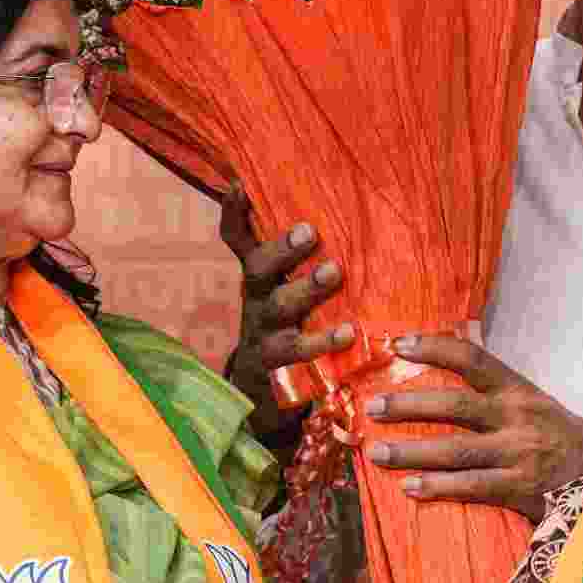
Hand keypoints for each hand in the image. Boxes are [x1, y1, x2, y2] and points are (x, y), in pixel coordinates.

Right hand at [219, 182, 353, 443]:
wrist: (265, 397)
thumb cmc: (289, 327)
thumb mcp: (286, 291)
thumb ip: (299, 262)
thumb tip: (333, 212)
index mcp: (260, 280)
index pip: (238, 241)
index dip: (233, 215)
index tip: (238, 185)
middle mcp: (258, 303)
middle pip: (259, 271)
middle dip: (282, 250)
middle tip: (310, 231)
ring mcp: (266, 337)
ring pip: (280, 311)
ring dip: (306, 291)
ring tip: (333, 272)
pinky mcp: (281, 371)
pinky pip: (300, 355)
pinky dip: (323, 344)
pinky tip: (348, 334)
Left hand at [362, 334, 582, 521]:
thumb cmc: (564, 439)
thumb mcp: (535, 403)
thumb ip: (496, 386)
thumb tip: (455, 348)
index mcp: (519, 390)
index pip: (473, 359)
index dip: (433, 348)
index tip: (397, 344)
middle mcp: (518, 417)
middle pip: (454, 405)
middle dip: (408, 405)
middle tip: (371, 406)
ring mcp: (520, 455)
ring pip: (456, 450)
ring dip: (411, 450)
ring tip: (375, 451)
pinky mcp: (523, 490)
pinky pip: (473, 488)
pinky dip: (439, 487)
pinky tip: (410, 487)